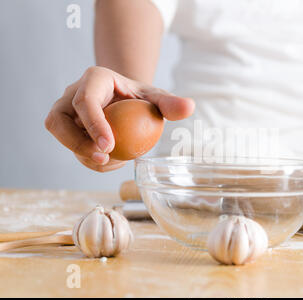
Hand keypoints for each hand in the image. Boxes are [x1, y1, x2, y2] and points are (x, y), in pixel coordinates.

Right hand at [45, 66, 194, 171]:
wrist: (128, 102)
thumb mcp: (157, 99)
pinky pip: (70, 147)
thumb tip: (189, 107)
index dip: (94, 123)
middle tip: (103, 159)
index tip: (110, 146)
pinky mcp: (67, 128)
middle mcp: (73, 93)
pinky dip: (88, 159)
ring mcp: (66, 111)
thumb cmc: (142, 99)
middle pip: (58, 118)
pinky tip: (112, 163)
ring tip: (112, 162)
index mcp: (95, 79)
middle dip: (76, 142)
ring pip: (60, 134)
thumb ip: (171, 103)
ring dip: (82, 153)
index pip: (86, 100)